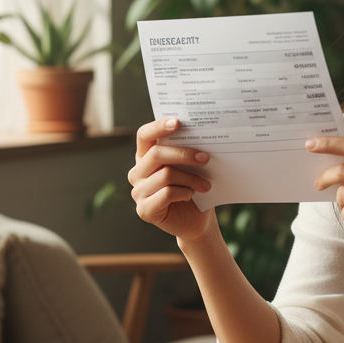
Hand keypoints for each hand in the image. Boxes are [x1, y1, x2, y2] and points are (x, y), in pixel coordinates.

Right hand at [129, 119, 214, 240]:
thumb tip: (203, 134)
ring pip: (166, 175)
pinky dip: (185, 193)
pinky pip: (167, 193)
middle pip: (157, 154)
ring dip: (191, 178)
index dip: (158, 126)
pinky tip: (192, 195)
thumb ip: (189, 151)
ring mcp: (138, 192)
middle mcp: (137, 172)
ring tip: (206, 185)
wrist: (197, 220)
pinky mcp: (144, 210)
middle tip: (206, 158)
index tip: (178, 122)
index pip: (144, 135)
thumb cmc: (194, 188)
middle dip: (184, 154)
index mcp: (146, 156)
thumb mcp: (192, 167)